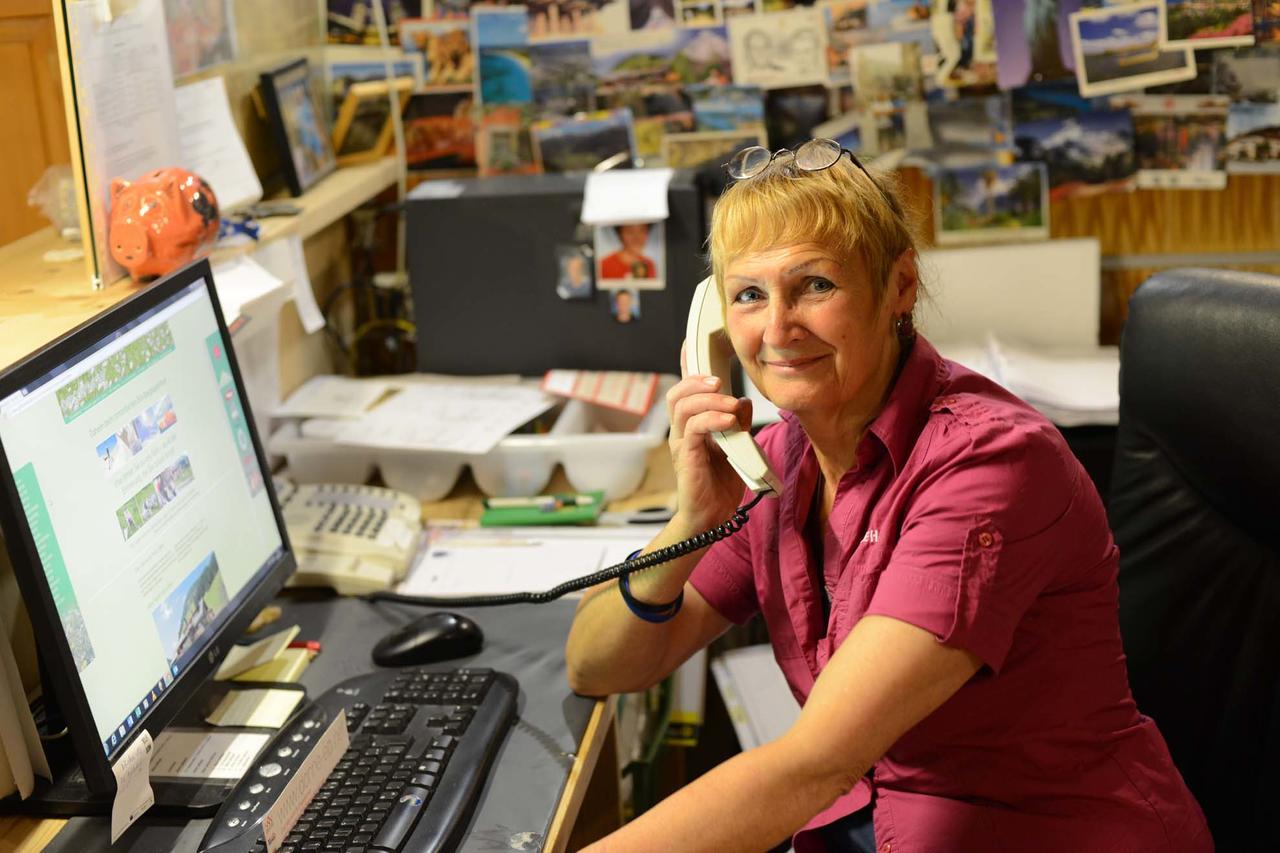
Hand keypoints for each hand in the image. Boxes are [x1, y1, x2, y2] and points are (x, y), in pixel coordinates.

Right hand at [666, 345, 754, 532]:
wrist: (712, 517)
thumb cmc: (721, 484)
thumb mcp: (736, 446)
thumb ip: (737, 423)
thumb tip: (742, 401)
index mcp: (691, 426)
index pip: (685, 390)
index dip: (686, 365)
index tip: (692, 344)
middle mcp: (681, 432)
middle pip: (677, 393)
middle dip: (696, 380)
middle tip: (719, 380)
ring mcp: (680, 444)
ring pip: (682, 406)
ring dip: (708, 399)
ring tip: (728, 403)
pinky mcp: (685, 456)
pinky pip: (693, 428)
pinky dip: (712, 419)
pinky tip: (728, 420)